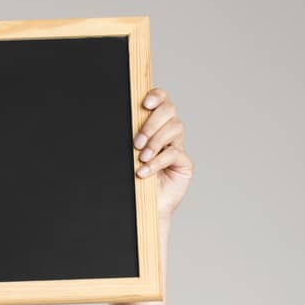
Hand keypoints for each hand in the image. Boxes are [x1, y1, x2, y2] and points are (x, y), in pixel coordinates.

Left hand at [134, 87, 192, 223]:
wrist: (143, 208)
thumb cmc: (134, 181)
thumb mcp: (127, 155)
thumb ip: (130, 136)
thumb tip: (120, 119)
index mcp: (154, 125)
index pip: (161, 101)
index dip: (156, 96)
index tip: (145, 104)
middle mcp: (168, 133)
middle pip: (170, 110)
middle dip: (152, 123)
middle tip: (137, 142)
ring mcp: (177, 147)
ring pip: (175, 127)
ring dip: (156, 141)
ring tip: (142, 158)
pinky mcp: (184, 164)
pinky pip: (175, 153)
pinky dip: (158, 161)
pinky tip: (145, 171)